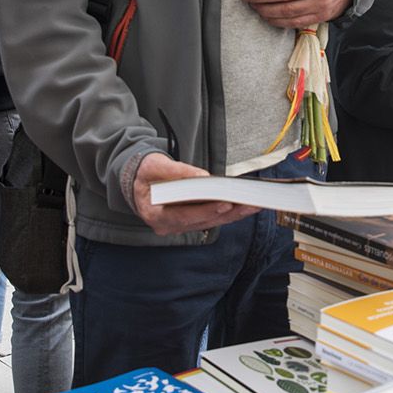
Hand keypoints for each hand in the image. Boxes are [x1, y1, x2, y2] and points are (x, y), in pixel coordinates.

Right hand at [130, 153, 259, 236]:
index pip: (182, 216)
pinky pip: (211, 219)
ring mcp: (179, 227)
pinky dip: (229, 213)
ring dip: (233, 214)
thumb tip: (204, 177)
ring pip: (210, 223)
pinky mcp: (190, 222)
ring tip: (254, 203)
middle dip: (228, 213)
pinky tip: (245, 205)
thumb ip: (177, 171)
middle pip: (201, 222)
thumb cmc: (145, 171)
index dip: (205, 211)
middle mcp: (167, 226)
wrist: (137, 180)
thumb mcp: (154, 165)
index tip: (225, 204)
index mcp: (154, 214)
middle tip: (250, 203)